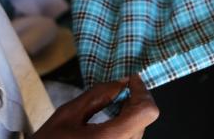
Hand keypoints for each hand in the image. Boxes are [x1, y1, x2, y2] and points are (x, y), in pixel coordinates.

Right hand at [33, 75, 158, 138]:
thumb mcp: (67, 114)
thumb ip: (98, 95)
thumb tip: (122, 82)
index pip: (146, 112)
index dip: (142, 91)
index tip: (131, 80)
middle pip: (144, 118)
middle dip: (135, 99)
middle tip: (121, 88)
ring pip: (140, 128)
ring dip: (131, 112)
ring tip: (113, 105)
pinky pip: (132, 137)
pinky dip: (127, 124)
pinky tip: (111, 120)